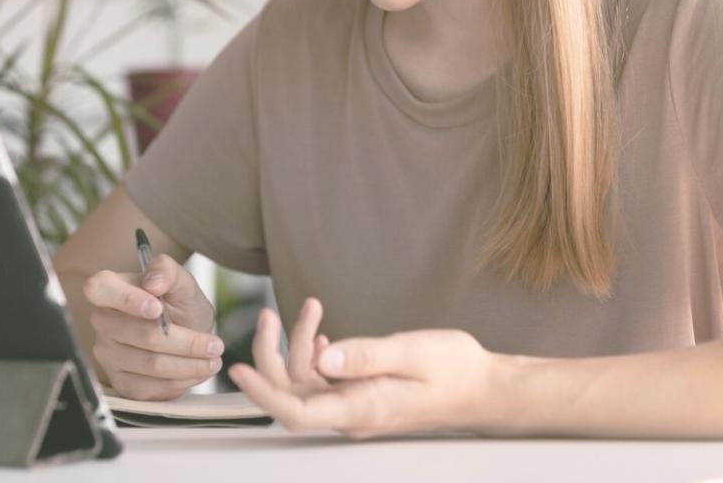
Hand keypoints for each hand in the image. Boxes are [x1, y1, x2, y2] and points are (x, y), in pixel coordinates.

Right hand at [80, 255, 222, 400]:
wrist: (186, 333)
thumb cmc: (179, 305)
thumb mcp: (182, 282)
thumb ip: (168, 271)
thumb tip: (154, 283)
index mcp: (110, 289)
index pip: (100, 289)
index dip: (127, 300)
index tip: (158, 308)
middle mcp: (103, 322)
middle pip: (142, 335)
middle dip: (186, 342)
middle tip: (216, 345)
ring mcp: (108, 355)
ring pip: (151, 365)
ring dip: (189, 365)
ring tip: (214, 360)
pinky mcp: (121, 383)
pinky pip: (152, 388)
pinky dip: (181, 381)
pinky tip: (198, 372)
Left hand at [227, 299, 497, 438]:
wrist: (483, 387)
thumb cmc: (455, 370)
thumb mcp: (412, 352)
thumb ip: (366, 356)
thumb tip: (324, 357)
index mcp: (361, 408)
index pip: (297, 411)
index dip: (263, 392)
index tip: (239, 369)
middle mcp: (353, 414)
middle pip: (293, 395)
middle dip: (272, 355)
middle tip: (268, 315)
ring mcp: (357, 406)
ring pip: (308, 383)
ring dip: (299, 345)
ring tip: (309, 307)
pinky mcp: (362, 395)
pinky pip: (326, 380)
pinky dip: (318, 352)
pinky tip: (323, 330)